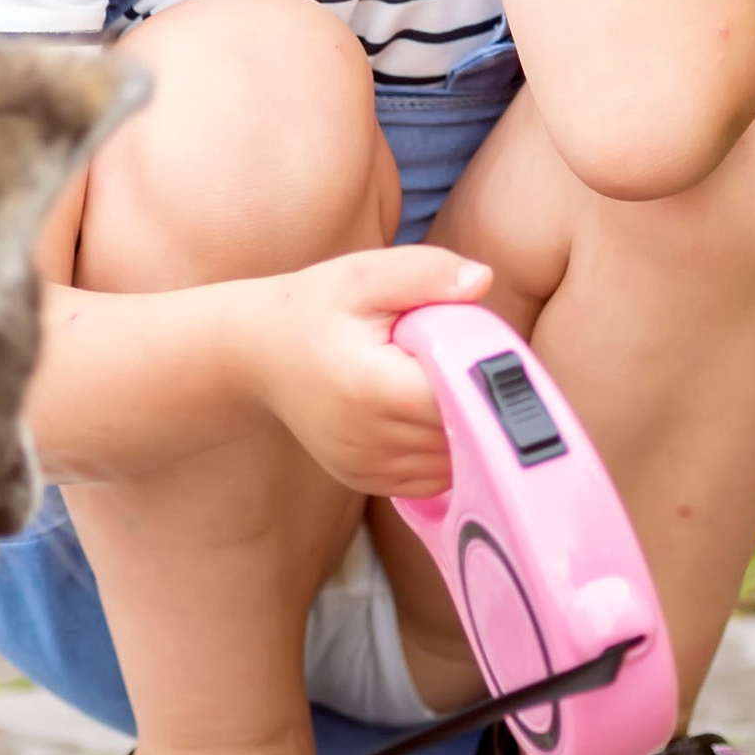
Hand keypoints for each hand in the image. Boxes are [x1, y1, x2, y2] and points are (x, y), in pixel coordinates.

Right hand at [231, 245, 492, 493]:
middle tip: (480, 366)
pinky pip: (431, 479)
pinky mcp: (367, 481)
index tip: (497, 355)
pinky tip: (439, 418)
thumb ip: (425, 273)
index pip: (460, 397)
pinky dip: (448, 453)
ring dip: (468, 432)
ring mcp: (366, 467)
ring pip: (453, 463)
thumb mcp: (363, 275)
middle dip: (482, 403)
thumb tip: (482, 280)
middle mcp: (368, 438)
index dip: (488, 379)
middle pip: (462, 433)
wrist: (257, 355)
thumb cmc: (314, 309)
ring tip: (454, 389)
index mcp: (372, 386)